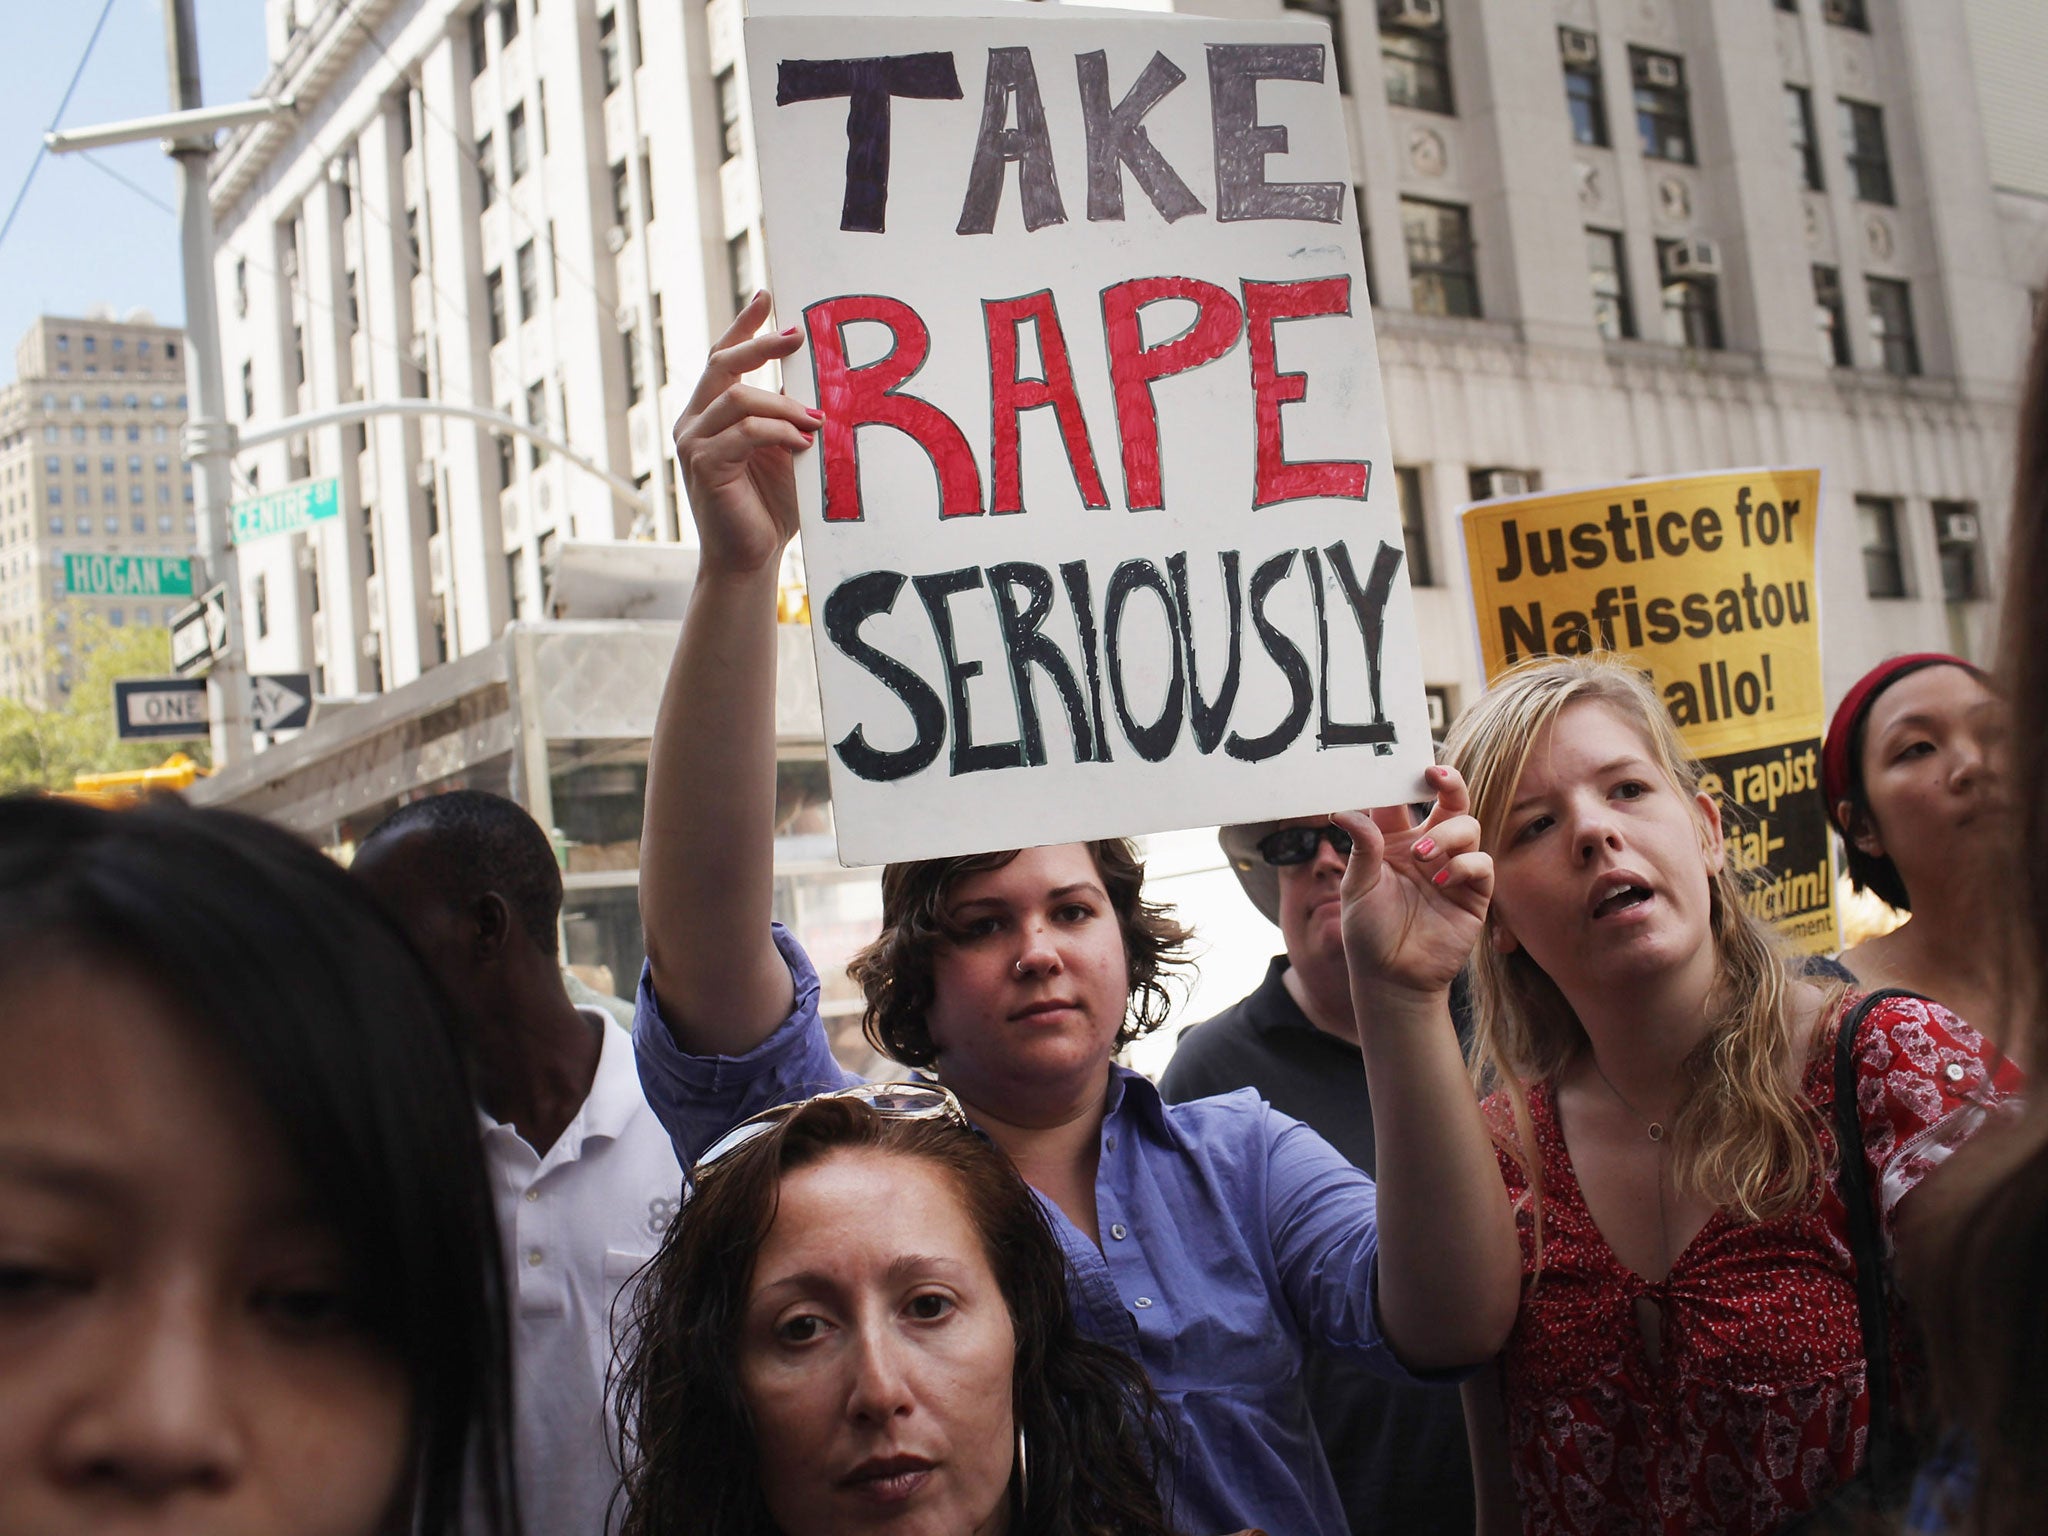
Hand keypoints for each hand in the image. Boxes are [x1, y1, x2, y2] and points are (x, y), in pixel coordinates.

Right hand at [672, 291, 815, 577]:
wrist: (750, 557)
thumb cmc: (770, 508)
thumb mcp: (784, 451)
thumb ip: (787, 418)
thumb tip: (818, 384)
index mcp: (710, 413)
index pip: (723, 357)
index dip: (744, 325)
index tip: (768, 295)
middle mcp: (693, 421)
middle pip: (723, 363)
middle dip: (762, 344)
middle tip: (799, 338)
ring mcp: (693, 442)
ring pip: (737, 397)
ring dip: (784, 405)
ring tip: (817, 421)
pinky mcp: (702, 465)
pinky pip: (742, 433)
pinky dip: (777, 432)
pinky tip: (803, 443)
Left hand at [1335, 764, 1492, 1003]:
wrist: (1391, 979)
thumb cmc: (1368, 933)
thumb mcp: (1356, 888)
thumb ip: (1360, 848)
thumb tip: (1344, 810)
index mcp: (1394, 842)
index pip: (1403, 800)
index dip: (1405, 778)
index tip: (1404, 762)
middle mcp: (1427, 849)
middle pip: (1450, 802)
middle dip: (1449, 783)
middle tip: (1436, 776)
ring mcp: (1452, 869)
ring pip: (1468, 827)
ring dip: (1447, 835)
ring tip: (1422, 857)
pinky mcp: (1474, 894)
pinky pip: (1481, 864)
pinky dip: (1465, 865)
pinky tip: (1442, 881)